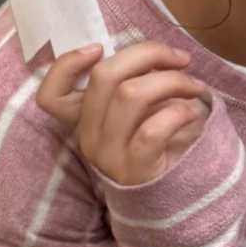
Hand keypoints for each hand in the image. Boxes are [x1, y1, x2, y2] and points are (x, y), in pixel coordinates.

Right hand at [36, 42, 209, 184]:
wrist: (166, 198)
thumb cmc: (153, 146)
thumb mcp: (132, 116)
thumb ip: (127, 87)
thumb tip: (152, 53)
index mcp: (82, 120)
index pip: (50, 96)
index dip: (66, 65)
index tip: (99, 48)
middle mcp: (87, 137)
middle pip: (103, 76)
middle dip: (148, 54)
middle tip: (180, 59)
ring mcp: (107, 155)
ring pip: (131, 95)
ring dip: (172, 81)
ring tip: (194, 87)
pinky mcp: (133, 170)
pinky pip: (152, 129)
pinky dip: (179, 112)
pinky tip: (193, 113)